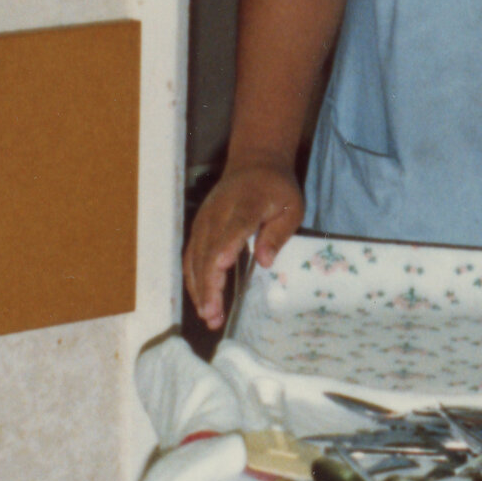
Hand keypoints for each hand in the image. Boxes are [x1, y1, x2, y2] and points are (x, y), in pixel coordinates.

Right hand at [183, 163, 304, 329]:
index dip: (227, 245)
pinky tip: (202, 302)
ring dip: (199, 288)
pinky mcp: (198, 229)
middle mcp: (218, 213)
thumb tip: (265, 261)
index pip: (235, 226)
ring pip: (195, 257)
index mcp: (246, 204)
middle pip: (209, 249)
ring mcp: (204, 221)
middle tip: (214, 314)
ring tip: (209, 317)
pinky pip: (190, 257)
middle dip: (209, 283)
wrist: (253, 163)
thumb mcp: (290, 207)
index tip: (222, 266)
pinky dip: (194, 280)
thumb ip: (277, 233)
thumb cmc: (276, 189)